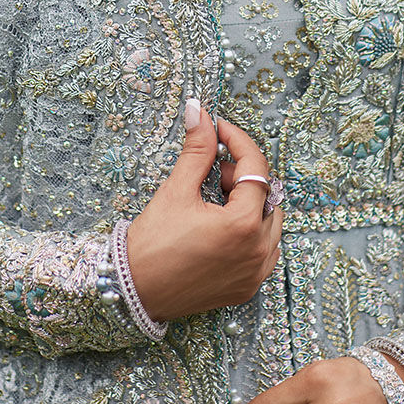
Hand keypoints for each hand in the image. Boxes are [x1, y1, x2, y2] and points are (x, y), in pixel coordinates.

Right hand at [125, 100, 282, 321]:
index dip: (238, 141)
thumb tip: (199, 112)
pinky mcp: (248, 287)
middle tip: (212, 171)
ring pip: (269, 221)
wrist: (134, 291)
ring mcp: (255, 273)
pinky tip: (223, 224)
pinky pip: (265, 249)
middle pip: (266, 194)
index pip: (255, 168)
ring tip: (216, 199)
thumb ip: (197, 149)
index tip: (220, 130)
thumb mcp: (176, 190)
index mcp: (243, 225)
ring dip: (249, 203)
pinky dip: (251, 231)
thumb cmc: (152, 244)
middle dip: (242, 175)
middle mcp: (257, 251)